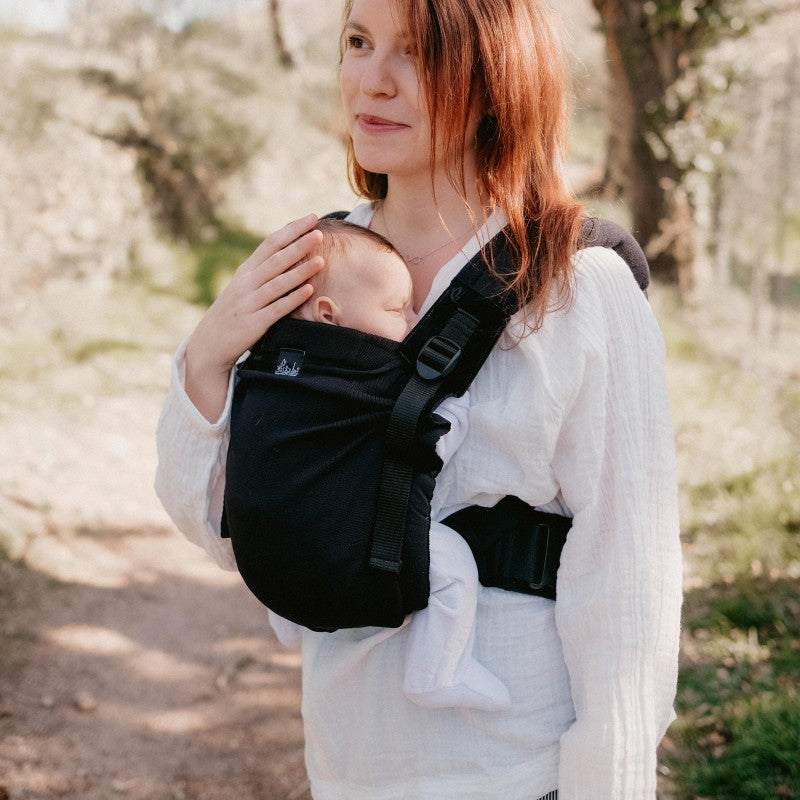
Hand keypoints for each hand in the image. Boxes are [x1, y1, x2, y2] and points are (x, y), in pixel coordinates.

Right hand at [184, 213, 324, 420]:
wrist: (209, 345)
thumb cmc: (232, 314)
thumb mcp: (242, 288)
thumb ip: (261, 272)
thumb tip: (285, 253)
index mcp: (246, 272)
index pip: (270, 244)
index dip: (291, 230)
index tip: (311, 218)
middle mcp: (247, 284)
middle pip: (276, 260)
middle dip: (298, 245)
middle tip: (319, 232)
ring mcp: (250, 303)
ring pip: (278, 283)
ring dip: (300, 271)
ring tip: (320, 260)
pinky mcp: (254, 323)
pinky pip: (276, 309)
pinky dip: (292, 299)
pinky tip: (308, 291)